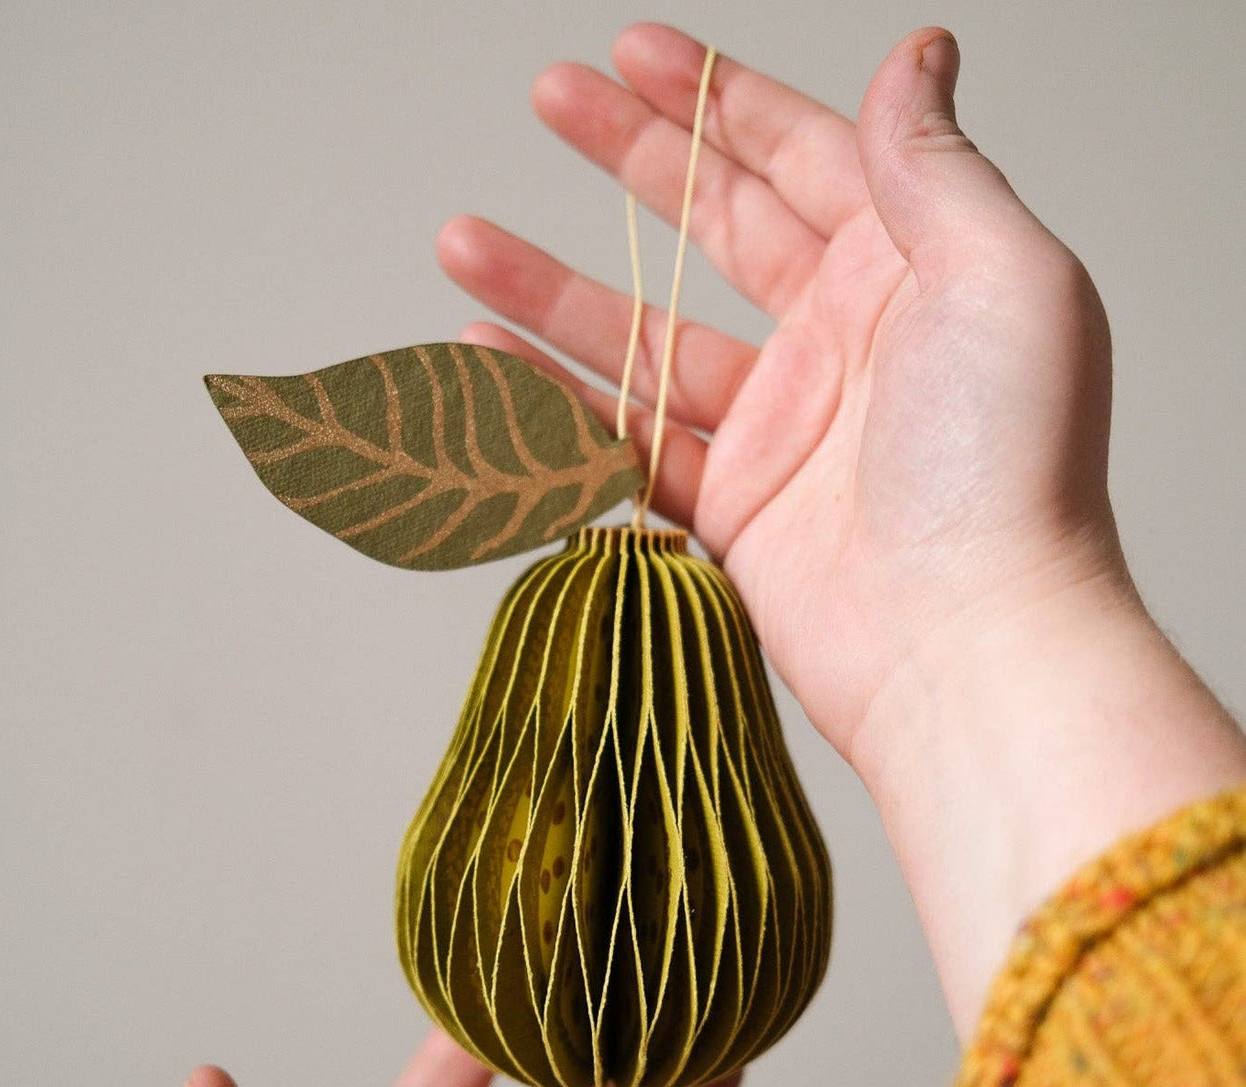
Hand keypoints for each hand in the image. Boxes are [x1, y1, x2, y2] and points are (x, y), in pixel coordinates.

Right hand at [436, 23, 1245, 1032]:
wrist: (966, 645)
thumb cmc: (1007, 468)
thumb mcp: (999, 275)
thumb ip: (935, 166)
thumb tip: (921, 57)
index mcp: (908, 274)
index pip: (801, 158)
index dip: (716, 100)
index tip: (632, 55)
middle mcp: (840, 345)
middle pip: (715, 228)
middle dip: (631, 160)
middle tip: (550, 102)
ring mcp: (779, 431)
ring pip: (643, 341)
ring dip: (552, 291)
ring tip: (463, 246)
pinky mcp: (730, 511)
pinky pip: (621, 444)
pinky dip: (550, 408)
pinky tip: (486, 367)